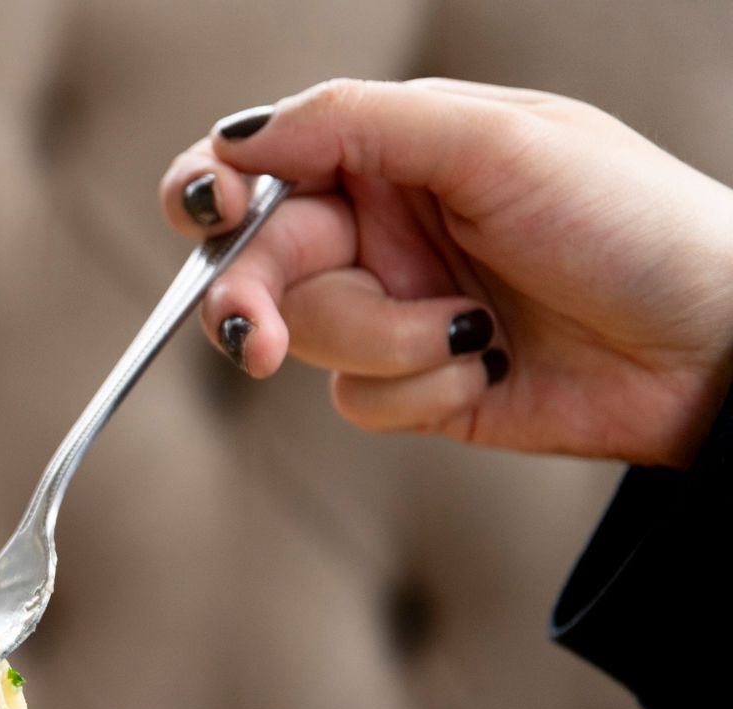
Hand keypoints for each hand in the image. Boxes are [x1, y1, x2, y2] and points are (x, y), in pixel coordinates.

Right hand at [159, 78, 732, 467]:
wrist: (714, 346)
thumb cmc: (629, 221)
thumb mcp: (493, 142)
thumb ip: (355, 124)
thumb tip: (237, 134)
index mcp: (393, 148)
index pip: (263, 160)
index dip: (214, 188)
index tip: (212, 212)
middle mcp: (384, 225)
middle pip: (257, 261)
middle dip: (254, 300)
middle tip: (260, 340)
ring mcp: (396, 306)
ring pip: (308, 335)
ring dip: (384, 341)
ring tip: (468, 332)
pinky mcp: (415, 385)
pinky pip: (358, 398)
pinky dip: (417, 388)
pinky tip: (485, 366)